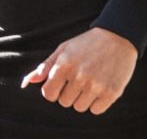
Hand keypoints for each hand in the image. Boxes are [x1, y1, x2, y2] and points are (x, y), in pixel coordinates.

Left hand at [22, 27, 138, 112]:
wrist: (118, 36)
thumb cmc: (88, 43)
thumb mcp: (64, 49)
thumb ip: (46, 66)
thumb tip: (27, 82)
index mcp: (64, 65)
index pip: (48, 94)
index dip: (53, 90)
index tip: (62, 83)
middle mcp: (79, 76)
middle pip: (64, 102)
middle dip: (69, 93)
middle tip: (80, 79)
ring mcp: (96, 85)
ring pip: (79, 107)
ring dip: (83, 98)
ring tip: (91, 82)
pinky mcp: (111, 92)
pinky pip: (96, 110)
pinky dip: (97, 103)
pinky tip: (101, 87)